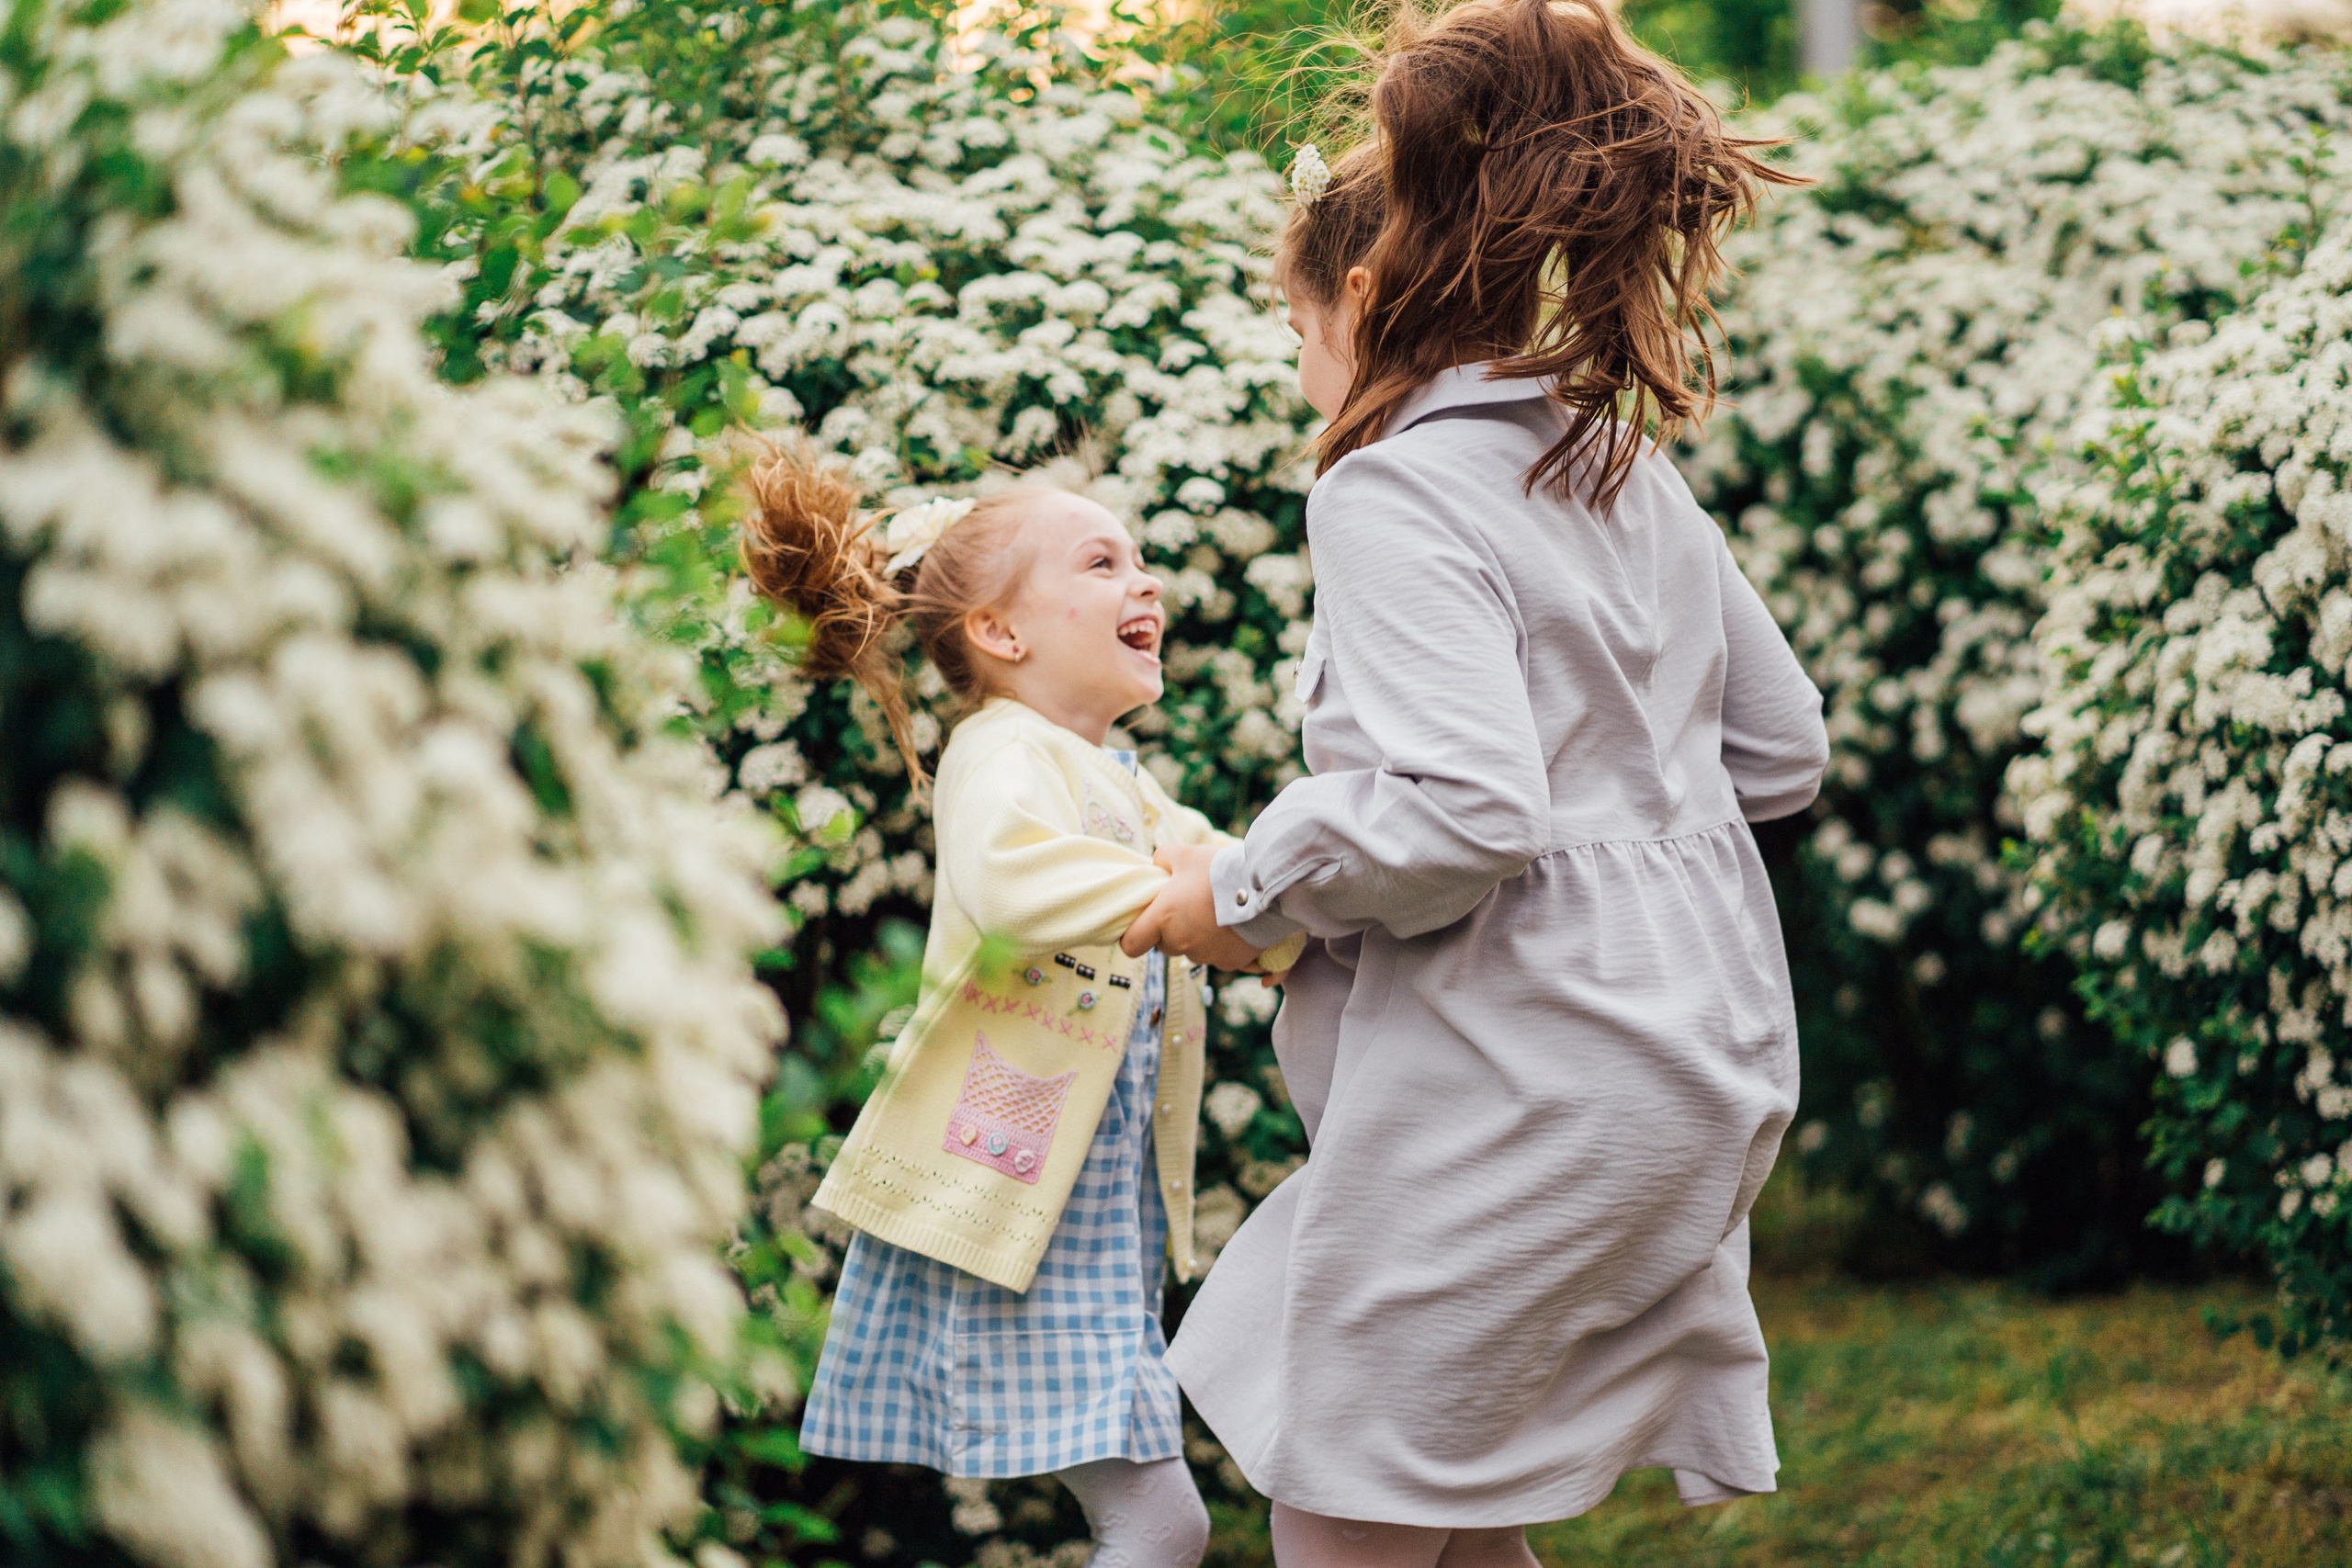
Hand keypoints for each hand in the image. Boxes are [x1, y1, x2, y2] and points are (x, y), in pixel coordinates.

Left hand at [1121, 844, 1263, 969]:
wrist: (1264, 886)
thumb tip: (1156, 865)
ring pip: (1191, 951)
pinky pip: (1217, 957)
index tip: (1142, 925)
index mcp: (1163, 919)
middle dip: (1170, 931)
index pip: (1131, 945)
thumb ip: (1162, 858)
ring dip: (1196, 938)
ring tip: (1214, 913)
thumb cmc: (1219, 869)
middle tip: (1187, 908)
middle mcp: (1181, 943)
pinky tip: (1232, 925)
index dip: (1133, 936)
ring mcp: (1207, 956)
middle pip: (1164, 946)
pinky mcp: (1230, 962)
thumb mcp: (1184, 853)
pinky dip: (1221, 944)